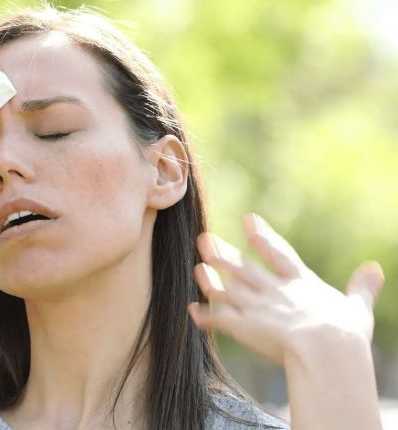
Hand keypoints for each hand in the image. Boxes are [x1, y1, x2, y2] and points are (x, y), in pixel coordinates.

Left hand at [188, 213, 385, 365]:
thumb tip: (376, 268)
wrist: (324, 348)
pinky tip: (193, 310)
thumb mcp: (357, 307)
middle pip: (243, 268)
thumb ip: (362, 287)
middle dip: (222, 253)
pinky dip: (205, 315)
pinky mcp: (243, 326)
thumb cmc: (345, 333)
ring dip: (210, 279)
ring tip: (197, 268)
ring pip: (227, 289)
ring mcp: (256, 307)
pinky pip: (219, 319)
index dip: (263, 236)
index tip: (249, 220)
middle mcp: (273, 290)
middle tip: (204, 239)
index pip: (279, 254)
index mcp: (300, 283)